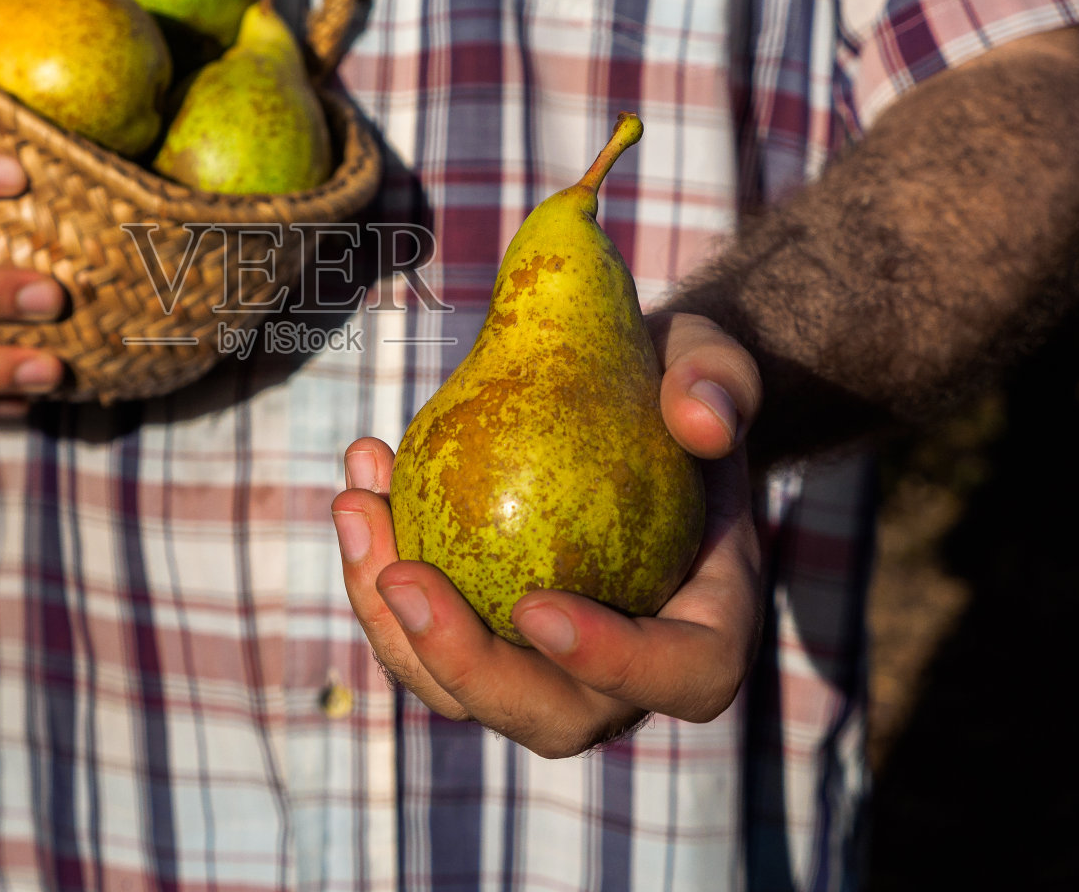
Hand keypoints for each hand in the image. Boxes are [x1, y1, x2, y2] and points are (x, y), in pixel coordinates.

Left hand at [332, 313, 762, 756]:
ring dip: (389, 615)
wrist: (634, 401)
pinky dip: (377, 562)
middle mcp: (624, 672)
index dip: (609, 663)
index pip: (676, 674)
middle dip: (461, 663)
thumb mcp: (712, 362)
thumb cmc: (679, 384)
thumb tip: (700, 420)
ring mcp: (546, 665)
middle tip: (399, 576)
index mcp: (706, 625)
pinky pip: (420, 630)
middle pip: (546, 716)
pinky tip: (362, 474)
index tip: (535, 606)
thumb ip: (722, 381)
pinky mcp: (484, 634)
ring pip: (458, 687)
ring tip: (357, 505)